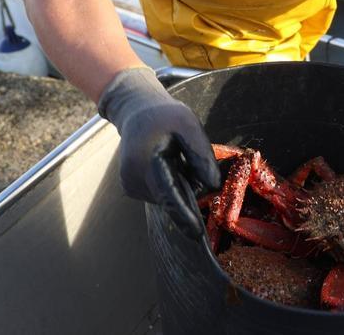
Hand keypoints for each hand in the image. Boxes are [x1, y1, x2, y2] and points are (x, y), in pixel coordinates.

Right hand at [98, 67, 220, 237]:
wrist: (136, 111)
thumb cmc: (164, 116)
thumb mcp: (188, 124)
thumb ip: (200, 154)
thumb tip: (213, 186)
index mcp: (146, 161)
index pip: (168, 194)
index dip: (184, 214)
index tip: (196, 233)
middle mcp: (133, 178)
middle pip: (169, 198)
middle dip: (188, 192)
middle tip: (190, 165)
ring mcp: (130, 186)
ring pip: (165, 197)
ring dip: (179, 186)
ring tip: (176, 158)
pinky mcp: (132, 189)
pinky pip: (159, 194)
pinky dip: (170, 185)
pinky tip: (169, 165)